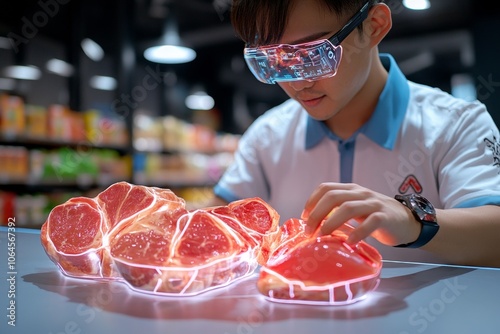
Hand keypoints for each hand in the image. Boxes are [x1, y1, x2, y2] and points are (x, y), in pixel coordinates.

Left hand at [301, 183, 420, 245]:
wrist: (407, 222)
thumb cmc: (376, 217)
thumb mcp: (355, 209)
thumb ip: (338, 211)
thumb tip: (313, 223)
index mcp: (351, 190)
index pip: (326, 188)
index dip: (312, 201)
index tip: (303, 217)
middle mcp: (361, 193)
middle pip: (333, 197)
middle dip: (317, 213)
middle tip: (310, 230)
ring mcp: (374, 204)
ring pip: (348, 207)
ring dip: (331, 222)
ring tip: (323, 235)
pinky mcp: (386, 217)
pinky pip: (370, 222)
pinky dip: (358, 232)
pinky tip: (349, 242)